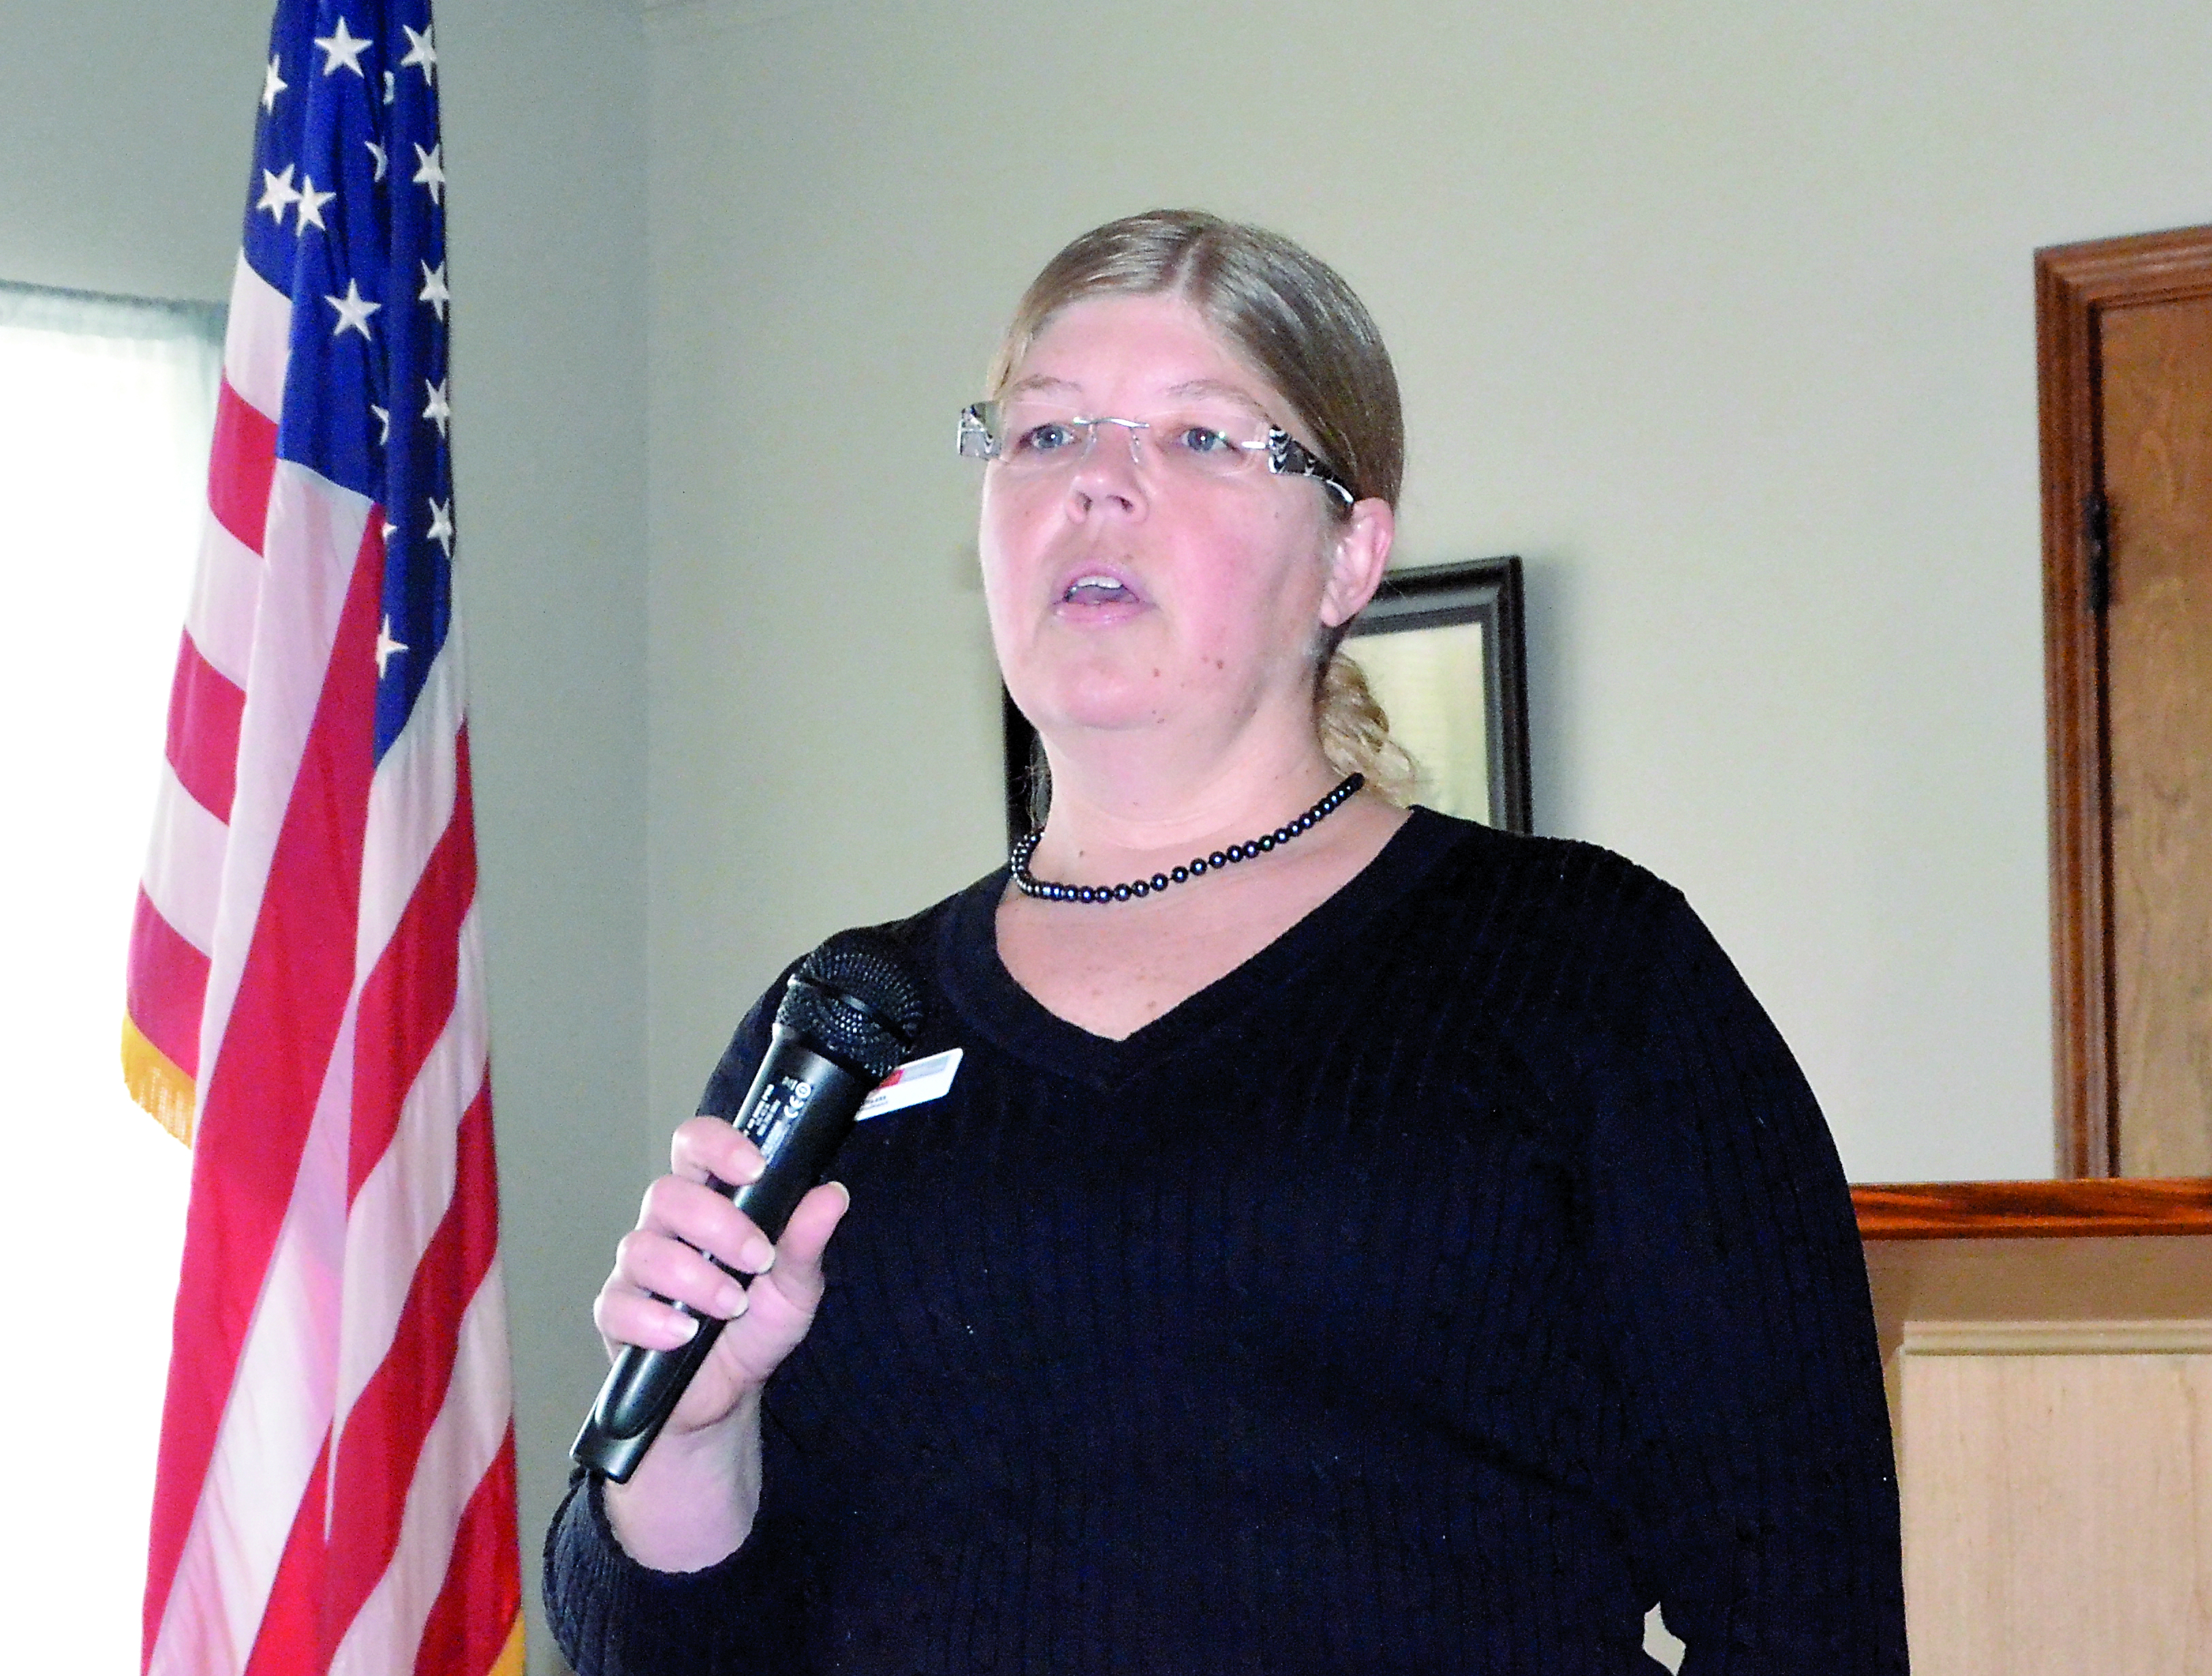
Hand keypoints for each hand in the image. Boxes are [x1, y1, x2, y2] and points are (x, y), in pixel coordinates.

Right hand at [593, 1114, 851, 1442]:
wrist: (729, 1393)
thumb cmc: (756, 1325)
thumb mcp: (796, 1286)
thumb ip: (807, 1241)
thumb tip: (833, 1195)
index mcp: (708, 1202)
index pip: (695, 1146)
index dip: (718, 1145)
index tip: (755, 1169)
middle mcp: (666, 1226)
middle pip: (667, 1193)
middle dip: (718, 1225)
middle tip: (757, 1260)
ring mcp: (637, 1270)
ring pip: (642, 1248)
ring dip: (693, 1277)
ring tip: (731, 1306)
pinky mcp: (616, 1316)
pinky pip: (616, 1305)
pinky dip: (654, 1320)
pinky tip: (686, 1334)